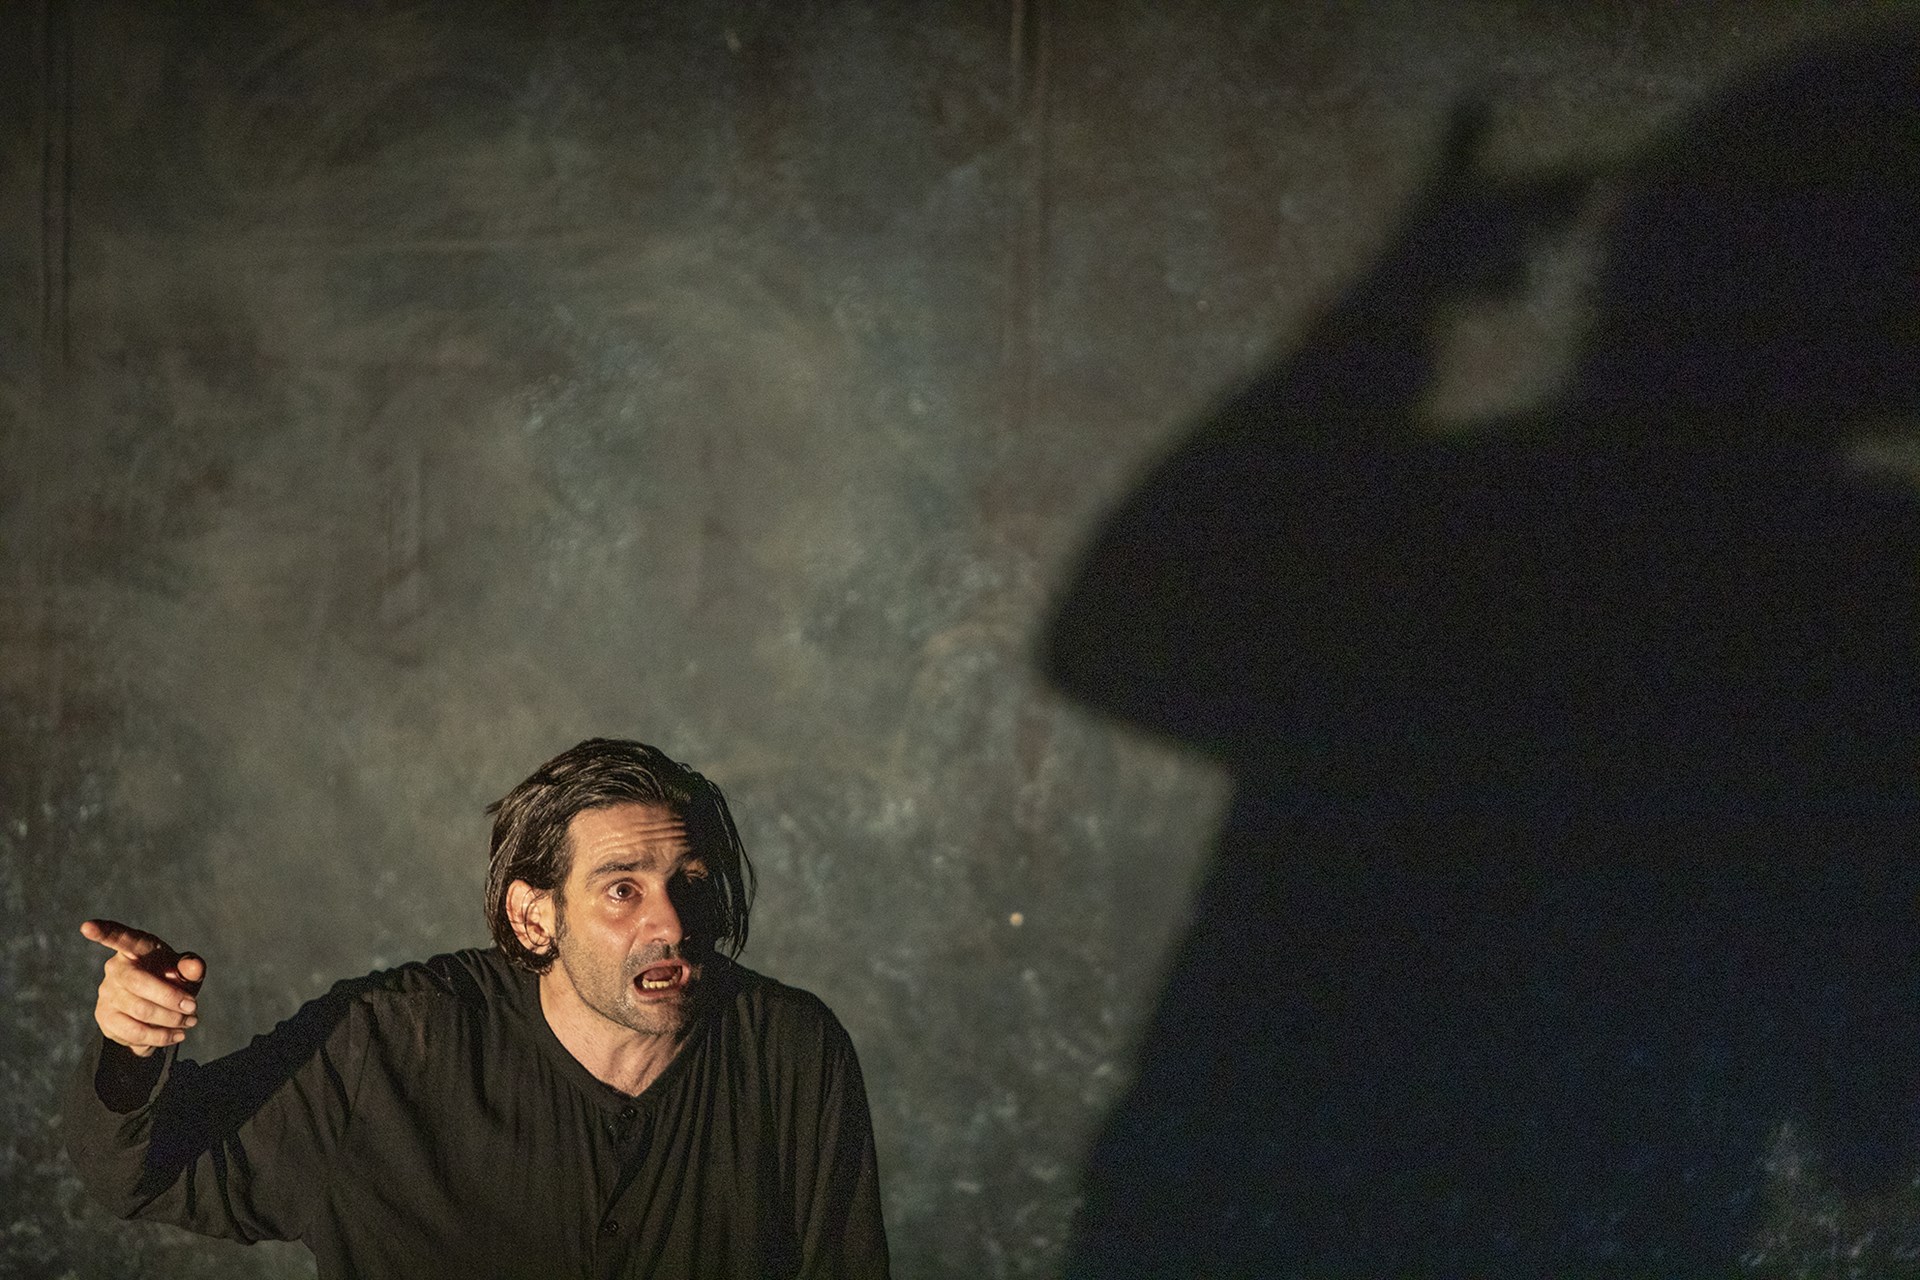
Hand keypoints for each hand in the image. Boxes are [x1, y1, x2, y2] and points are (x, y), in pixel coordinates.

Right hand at [81, 919, 204, 1057]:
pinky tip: (174, 1035)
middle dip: (170, 998)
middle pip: (138, 983)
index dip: (104, 932)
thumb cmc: (172, 979)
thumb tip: (194, 966)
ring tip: (189, 1023)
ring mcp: (107, 993)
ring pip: (139, 1011)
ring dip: (170, 1021)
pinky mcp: (105, 1017)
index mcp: (137, 948)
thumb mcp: (187, 972)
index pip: (120, 937)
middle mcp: (116, 968)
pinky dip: (159, 1037)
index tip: (87, 926)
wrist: (158, 1010)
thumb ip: (192, 967)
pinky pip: (133, 1032)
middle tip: (194, 1008)